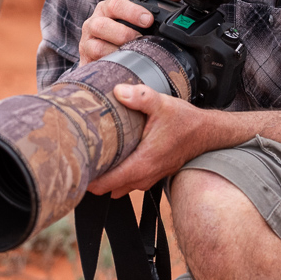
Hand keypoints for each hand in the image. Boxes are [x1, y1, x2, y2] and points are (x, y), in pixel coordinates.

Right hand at [78, 0, 181, 64]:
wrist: (103, 57)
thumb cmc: (123, 33)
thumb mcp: (140, 15)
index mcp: (108, 9)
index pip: (116, 4)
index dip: (132, 12)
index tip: (148, 20)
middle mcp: (94, 23)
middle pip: (102, 25)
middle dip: (124, 33)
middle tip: (141, 40)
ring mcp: (87, 43)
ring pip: (97, 46)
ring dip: (117, 51)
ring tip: (132, 55)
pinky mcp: (86, 61)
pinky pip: (95, 64)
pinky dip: (109, 65)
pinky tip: (122, 67)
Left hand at [88, 82, 213, 197]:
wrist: (207, 133)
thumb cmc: (185, 121)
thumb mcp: (162, 104)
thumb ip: (140, 97)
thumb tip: (117, 91)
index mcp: (143, 163)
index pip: (107, 183)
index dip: (88, 179)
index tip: (74, 168)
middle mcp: (145, 176)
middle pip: (108, 188)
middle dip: (92, 179)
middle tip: (77, 162)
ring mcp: (149, 178)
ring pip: (119, 187)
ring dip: (105, 179)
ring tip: (91, 162)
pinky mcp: (153, 175)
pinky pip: (129, 183)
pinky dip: (117, 177)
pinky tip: (111, 161)